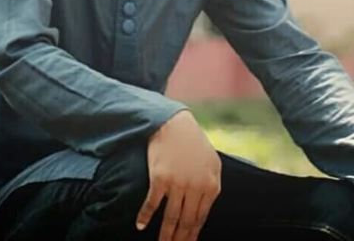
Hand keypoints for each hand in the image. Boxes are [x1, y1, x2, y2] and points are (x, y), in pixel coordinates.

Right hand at [136, 110, 221, 240]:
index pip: (201, 218)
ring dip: (165, 235)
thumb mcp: (212, 162)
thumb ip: (212, 185)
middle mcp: (196, 187)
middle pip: (186, 222)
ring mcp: (178, 183)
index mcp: (211, 184)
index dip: (193, 235)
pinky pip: (152, 204)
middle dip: (180, 240)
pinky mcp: (160, 178)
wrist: (174, 124)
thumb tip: (206, 208)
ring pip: (171, 218)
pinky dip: (145, 217)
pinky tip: (141, 226)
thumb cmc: (193, 143)